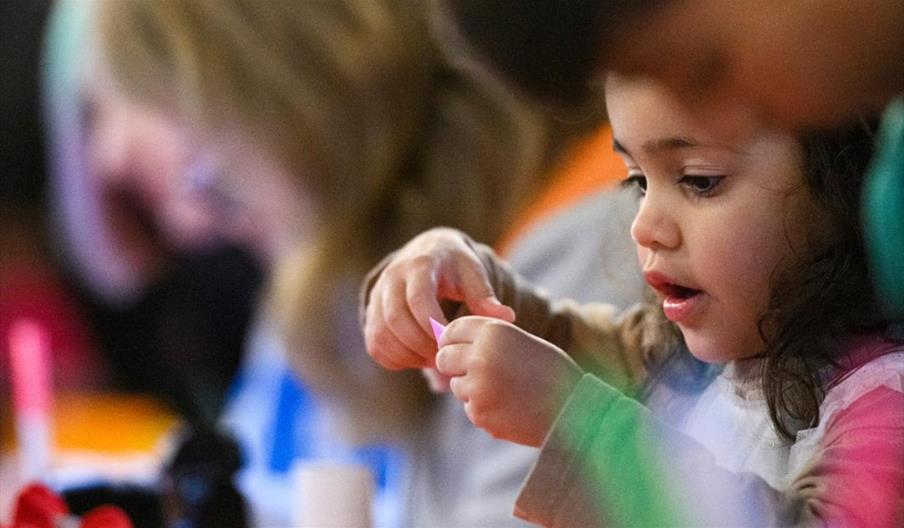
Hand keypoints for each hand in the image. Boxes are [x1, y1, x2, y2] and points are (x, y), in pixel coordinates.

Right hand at [364, 228, 514, 372]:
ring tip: (434, 358)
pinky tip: (418, 358)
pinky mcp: (371, 314)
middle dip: (422, 344)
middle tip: (444, 355)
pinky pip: (375, 345)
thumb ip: (485, 295)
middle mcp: (392, 279)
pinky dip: (395, 359)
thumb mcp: (472, 272)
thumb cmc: (455, 266)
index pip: (418, 298)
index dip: (434, 325)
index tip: (451, 340)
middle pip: (396, 319)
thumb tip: (506, 317)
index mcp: (420, 265)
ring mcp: (378, 297)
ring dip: (408, 355)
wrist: (428, 252)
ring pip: (382, 335)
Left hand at [435, 316, 582, 446]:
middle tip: (473, 372)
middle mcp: (481, 355)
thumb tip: (449, 344)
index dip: (452, 340)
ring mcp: (478, 386)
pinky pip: (470, 408)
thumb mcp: (521, 341)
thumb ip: (489, 340)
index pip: (452, 330)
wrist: (574, 409)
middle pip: (444, 358)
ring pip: (456, 385)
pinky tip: (510, 408)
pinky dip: (485, 409)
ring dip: (472, 389)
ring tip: (505, 391)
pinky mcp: (479, 412)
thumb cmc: (551, 372)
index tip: (456, 348)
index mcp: (494, 331)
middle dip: (454, 366)